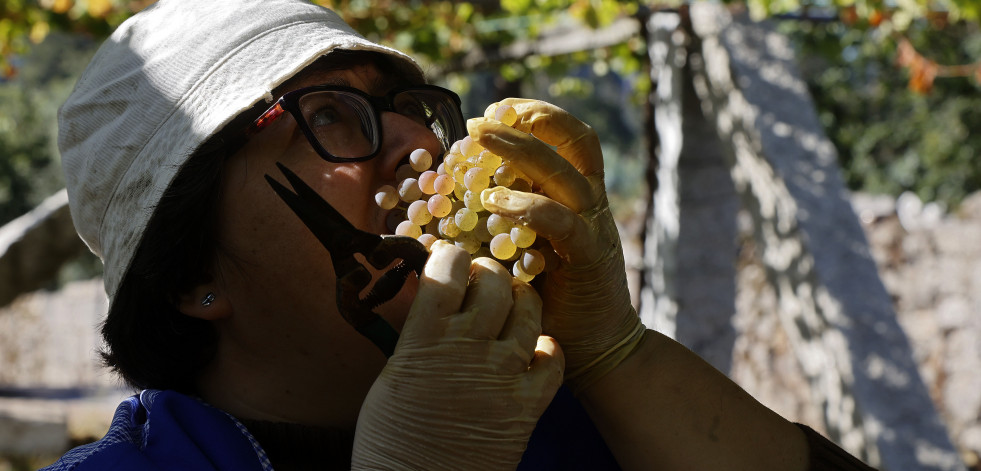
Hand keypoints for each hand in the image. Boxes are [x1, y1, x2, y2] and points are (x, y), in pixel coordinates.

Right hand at [352, 241, 563, 469]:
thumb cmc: (390, 435)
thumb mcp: (395, 371)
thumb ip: (421, 331)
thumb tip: (437, 297)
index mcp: (425, 336)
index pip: (448, 267)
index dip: (450, 256)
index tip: (448, 260)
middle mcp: (468, 346)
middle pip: (494, 282)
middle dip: (487, 274)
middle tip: (480, 283)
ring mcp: (503, 373)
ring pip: (529, 310)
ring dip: (520, 301)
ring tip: (510, 306)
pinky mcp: (528, 404)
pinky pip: (554, 358)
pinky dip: (547, 348)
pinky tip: (534, 349)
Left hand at [469, 99, 644, 393]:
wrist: (596, 346)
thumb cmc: (551, 298)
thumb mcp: (524, 247)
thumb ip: (504, 220)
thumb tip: (452, 200)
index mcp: (578, 194)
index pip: (566, 137)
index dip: (532, 115)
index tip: (490, 113)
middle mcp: (590, 203)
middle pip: (570, 141)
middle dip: (523, 121)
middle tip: (478, 120)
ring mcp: (593, 227)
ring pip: (566, 172)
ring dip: (521, 151)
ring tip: (479, 142)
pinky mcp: (591, 256)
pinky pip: (562, 221)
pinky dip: (528, 205)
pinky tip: (494, 200)